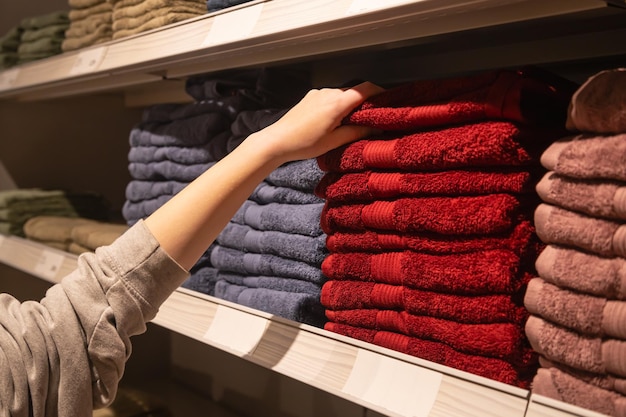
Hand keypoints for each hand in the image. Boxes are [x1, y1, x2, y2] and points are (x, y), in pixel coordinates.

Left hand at [255, 81, 384, 163]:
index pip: (365, 89)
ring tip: (349, 124)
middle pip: (354, 92)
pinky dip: (336, 106)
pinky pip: (329, 98)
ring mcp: (318, 93)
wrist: (277, 141)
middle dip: (363, 104)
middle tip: (370, 119)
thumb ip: (357, 132)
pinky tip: (332, 122)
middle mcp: (328, 93)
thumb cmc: (303, 143)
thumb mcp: (334, 142)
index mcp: (336, 103)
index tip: (387, 99)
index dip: (379, 92)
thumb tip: (375, 127)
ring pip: (341, 95)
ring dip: (348, 106)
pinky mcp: (310, 97)